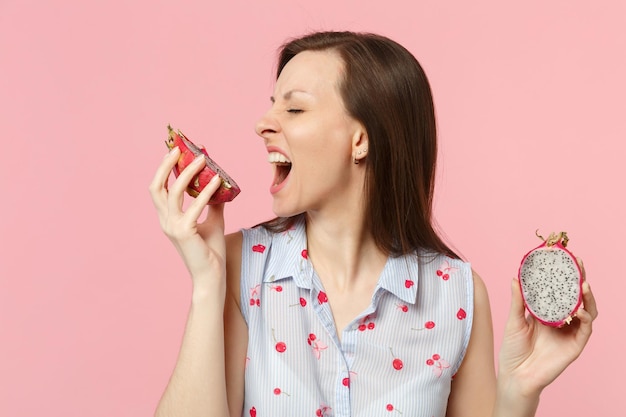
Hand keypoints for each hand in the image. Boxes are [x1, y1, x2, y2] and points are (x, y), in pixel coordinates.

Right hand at [149, 147, 226, 286]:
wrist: (212, 275)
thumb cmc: (210, 251)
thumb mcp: (213, 221)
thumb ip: (213, 203)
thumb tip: (219, 183)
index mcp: (168, 219)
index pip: (159, 190)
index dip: (164, 170)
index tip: (174, 153)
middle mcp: (166, 221)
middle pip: (157, 187)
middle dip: (166, 166)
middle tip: (180, 149)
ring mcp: (172, 227)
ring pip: (175, 192)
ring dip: (188, 172)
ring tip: (203, 160)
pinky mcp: (184, 232)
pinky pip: (195, 206)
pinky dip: (206, 191)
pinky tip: (218, 181)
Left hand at [498, 259, 597, 395]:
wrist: (516, 375)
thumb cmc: (513, 349)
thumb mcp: (514, 320)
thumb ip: (518, 300)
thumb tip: (515, 277)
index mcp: (547, 312)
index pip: (560, 290)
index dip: (564, 275)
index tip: (563, 257)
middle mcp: (561, 320)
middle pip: (576, 297)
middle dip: (580, 279)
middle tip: (579, 263)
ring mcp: (570, 332)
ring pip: (587, 310)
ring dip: (588, 297)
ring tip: (584, 284)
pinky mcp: (575, 346)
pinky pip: (585, 329)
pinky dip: (585, 318)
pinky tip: (580, 309)